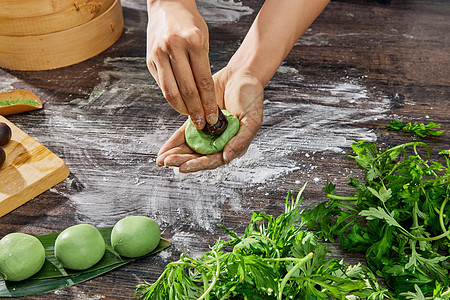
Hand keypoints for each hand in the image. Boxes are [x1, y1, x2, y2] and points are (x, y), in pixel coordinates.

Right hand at [146, 0, 217, 128]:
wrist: (167, 5)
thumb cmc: (190, 24)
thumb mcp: (203, 39)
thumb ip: (203, 66)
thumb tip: (204, 98)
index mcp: (194, 41)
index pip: (204, 81)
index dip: (209, 103)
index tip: (213, 117)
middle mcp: (175, 47)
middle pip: (187, 89)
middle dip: (196, 110)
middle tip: (202, 123)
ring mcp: (159, 53)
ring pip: (171, 91)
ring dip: (182, 109)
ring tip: (190, 117)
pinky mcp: (149, 59)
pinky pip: (162, 85)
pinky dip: (172, 98)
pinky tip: (180, 104)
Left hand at [156, 68, 263, 171]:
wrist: (242, 75)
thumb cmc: (251, 98)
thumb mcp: (252, 120)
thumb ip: (240, 140)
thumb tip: (226, 158)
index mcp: (231, 145)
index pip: (213, 160)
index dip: (198, 164)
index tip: (183, 167)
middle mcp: (218, 141)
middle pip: (198, 156)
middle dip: (182, 160)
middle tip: (167, 162)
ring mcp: (206, 132)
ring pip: (189, 147)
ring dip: (175, 154)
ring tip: (161, 160)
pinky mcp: (197, 120)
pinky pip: (183, 134)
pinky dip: (173, 142)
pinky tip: (164, 149)